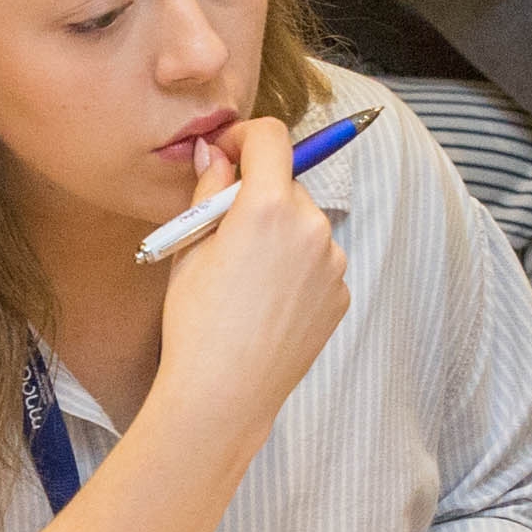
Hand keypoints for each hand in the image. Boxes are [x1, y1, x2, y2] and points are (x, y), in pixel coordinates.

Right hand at [146, 117, 350, 447]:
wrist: (224, 395)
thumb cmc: (196, 323)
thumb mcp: (190, 247)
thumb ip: (209, 190)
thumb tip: (216, 153)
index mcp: (269, 205)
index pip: (272, 137)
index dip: (245, 136)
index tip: (227, 153)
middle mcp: (312, 226)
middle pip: (288, 184)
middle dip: (259, 195)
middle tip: (223, 231)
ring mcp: (333, 263)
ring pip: (305, 226)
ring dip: (279, 233)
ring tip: (244, 279)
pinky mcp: (341, 294)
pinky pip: (317, 263)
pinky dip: (295, 269)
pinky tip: (265, 303)